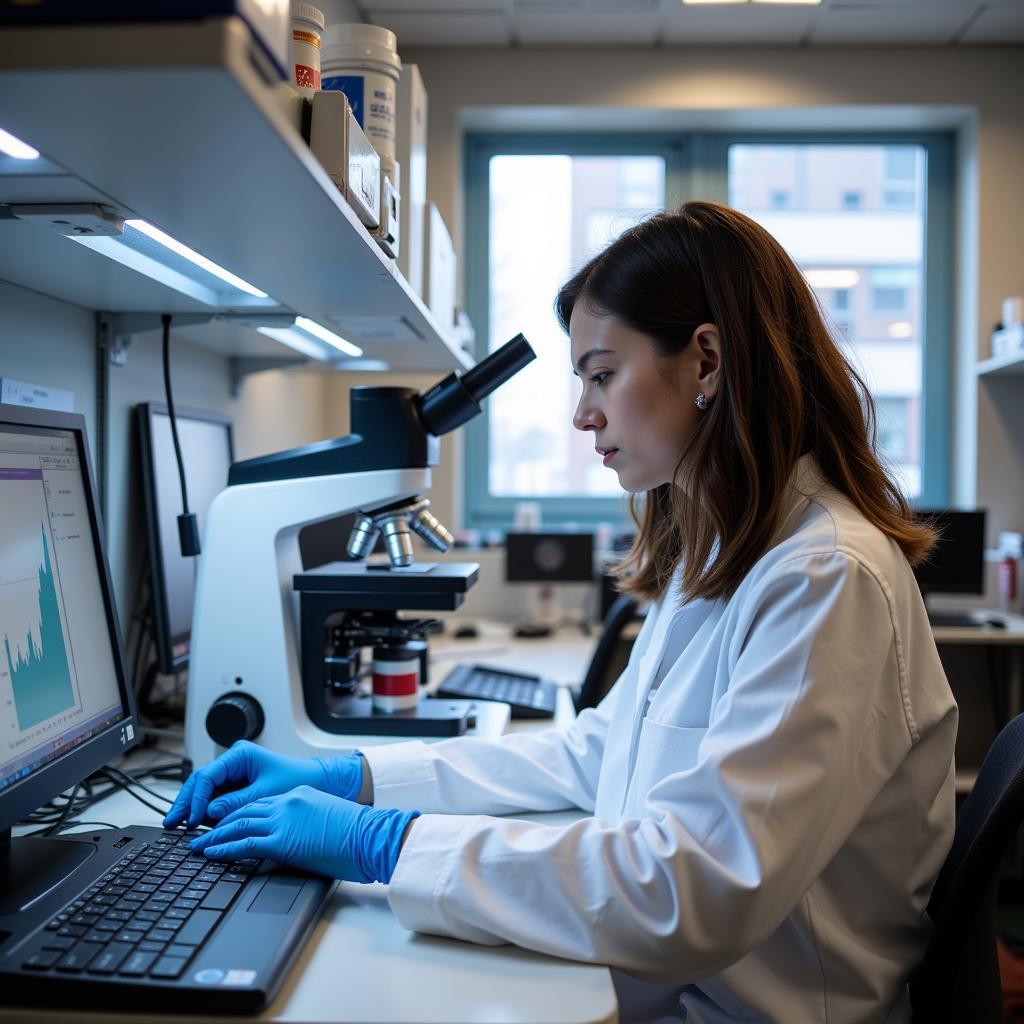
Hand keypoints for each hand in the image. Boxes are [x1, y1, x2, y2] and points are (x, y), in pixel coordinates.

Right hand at [163, 741, 363, 827]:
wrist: (317, 782)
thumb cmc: (297, 780)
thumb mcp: (266, 793)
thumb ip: (236, 802)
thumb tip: (209, 812)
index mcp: (241, 754)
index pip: (208, 775)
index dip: (196, 798)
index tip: (192, 818)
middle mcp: (234, 761)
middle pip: (200, 781)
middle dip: (185, 802)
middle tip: (172, 823)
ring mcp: (233, 773)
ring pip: (203, 790)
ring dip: (191, 807)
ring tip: (176, 826)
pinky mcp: (236, 786)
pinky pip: (214, 798)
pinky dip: (203, 811)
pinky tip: (193, 825)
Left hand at [188, 786, 418, 884]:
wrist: (370, 835)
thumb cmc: (359, 832)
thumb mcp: (329, 818)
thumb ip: (308, 822)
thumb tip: (300, 838)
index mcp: (299, 795)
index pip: (262, 802)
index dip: (241, 812)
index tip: (227, 820)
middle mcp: (288, 802)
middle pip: (245, 810)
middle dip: (221, 821)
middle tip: (204, 830)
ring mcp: (283, 820)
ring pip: (238, 824)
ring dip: (215, 835)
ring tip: (198, 845)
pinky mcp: (281, 841)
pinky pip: (244, 844)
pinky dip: (223, 848)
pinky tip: (210, 853)